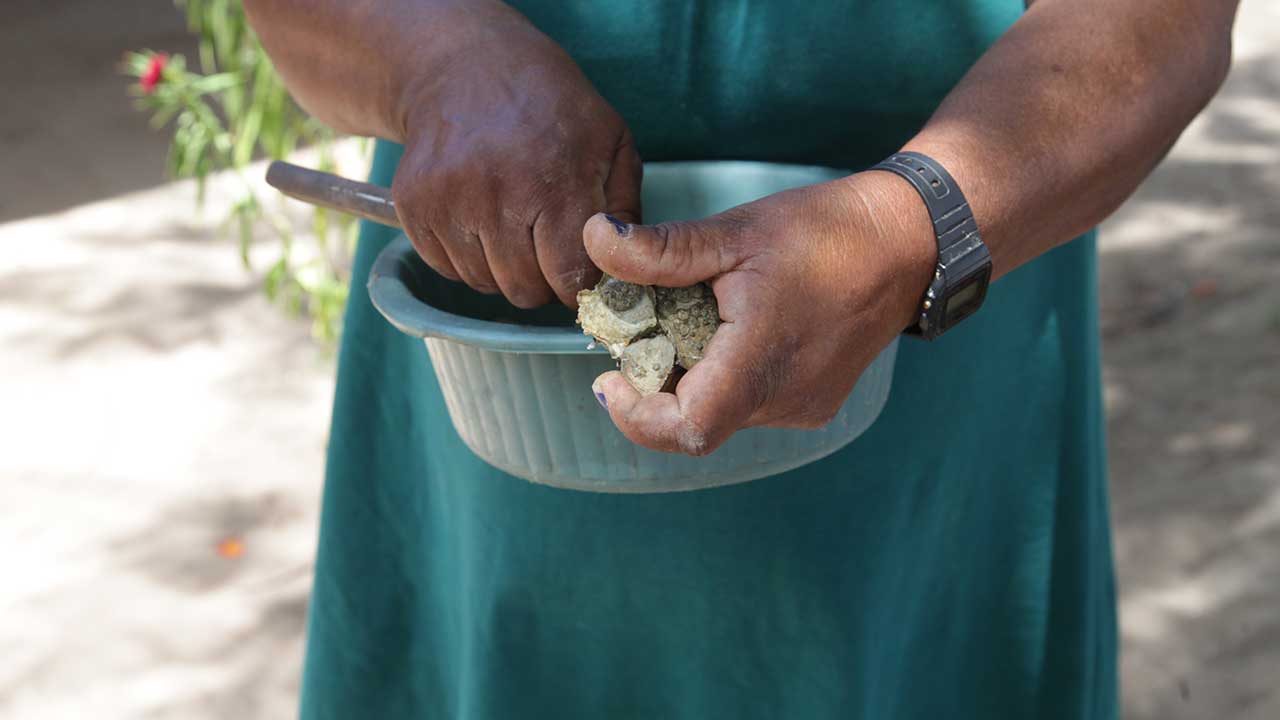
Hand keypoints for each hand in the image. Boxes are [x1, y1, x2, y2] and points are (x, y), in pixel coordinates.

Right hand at [392, 12, 639, 306]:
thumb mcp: (610, 141)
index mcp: (556, 179)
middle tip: (545, 244)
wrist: (467, 66)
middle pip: (525, 289)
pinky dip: (467, 257)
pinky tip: (479, 217)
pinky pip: (447, 268)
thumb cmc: (551, 108)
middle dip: (542, 278)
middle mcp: (497, 193)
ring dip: (503, 268)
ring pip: (484, 283)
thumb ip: (624, 211)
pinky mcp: (413, 206)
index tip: (580, 268)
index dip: (579, 281)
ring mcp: (448, 201)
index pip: (568, 275)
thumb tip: (621, 270)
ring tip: (511, 222)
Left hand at [582, 172, 936, 454]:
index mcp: (761, 365)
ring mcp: (803, 406)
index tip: (609, 375)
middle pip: (696, 419)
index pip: (687, 430)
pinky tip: (729, 328)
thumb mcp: (735, 232)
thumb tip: (594, 238)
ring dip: (691, 375)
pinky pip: (752, 401)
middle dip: (656, 382)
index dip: (636, 416)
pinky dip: (725, 374)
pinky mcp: (816, 400)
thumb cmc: (825, 233)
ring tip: (689, 317)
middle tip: (641, 329)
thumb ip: (660, 250)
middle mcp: (785, 401)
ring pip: (723, 410)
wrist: (907, 240)